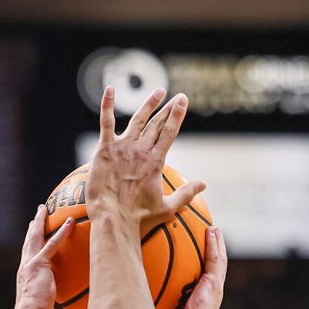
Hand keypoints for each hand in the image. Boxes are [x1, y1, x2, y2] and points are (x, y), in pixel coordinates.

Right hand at [15, 205, 72, 308]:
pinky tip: (71, 221)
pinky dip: (62, 231)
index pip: (30, 258)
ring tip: (44, 208)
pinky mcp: (39, 263)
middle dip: (33, 228)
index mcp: (26, 278)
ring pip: (36, 237)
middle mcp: (25, 267)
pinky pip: (53, 243)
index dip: (31, 247)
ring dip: (40, 221)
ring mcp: (31, 263)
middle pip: (29, 243)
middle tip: (37, 215)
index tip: (34, 237)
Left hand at [86, 86, 205, 228]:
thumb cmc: (139, 217)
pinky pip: (106, 122)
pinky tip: (110, 89)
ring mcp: (123, 147)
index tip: (183, 100)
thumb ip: (186, 194)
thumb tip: (203, 184)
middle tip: (176, 96)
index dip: (177, 115)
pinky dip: (107, 105)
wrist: (114, 218)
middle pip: (157, 124)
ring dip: (148, 104)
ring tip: (158, 92)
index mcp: (156, 161)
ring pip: (137, 119)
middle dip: (168, 108)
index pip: (170, 132)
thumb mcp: (168, 207)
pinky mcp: (105, 149)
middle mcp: (141, 150)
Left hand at [163, 226, 227, 308]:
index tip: (200, 249)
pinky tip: (211, 231)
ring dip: (217, 241)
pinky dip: (214, 244)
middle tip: (210, 231)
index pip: (207, 274)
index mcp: (205, 295)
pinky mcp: (214, 283)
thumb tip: (142, 303)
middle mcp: (213, 288)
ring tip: (213, 227)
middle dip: (215, 247)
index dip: (206, 261)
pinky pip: (215, 259)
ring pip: (220, 258)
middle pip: (216, 263)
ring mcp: (215, 285)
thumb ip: (160, 307)